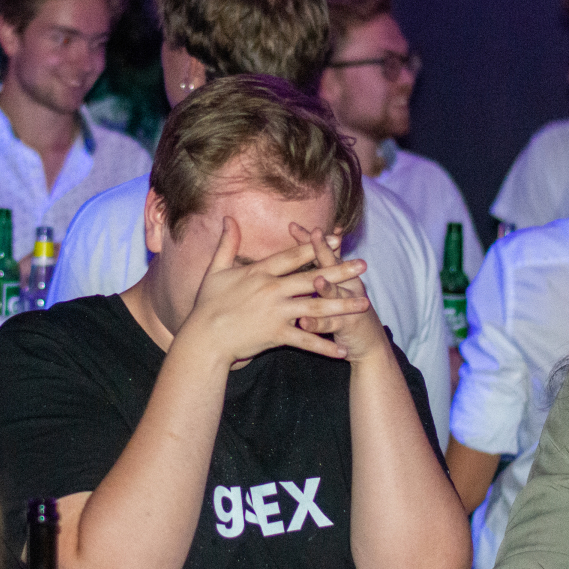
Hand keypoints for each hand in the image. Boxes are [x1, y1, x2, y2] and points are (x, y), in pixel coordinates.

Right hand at [175, 216, 370, 366]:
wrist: (204, 338)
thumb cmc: (208, 304)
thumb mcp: (215, 270)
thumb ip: (227, 244)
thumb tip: (229, 218)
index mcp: (260, 272)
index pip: (293, 255)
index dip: (316, 246)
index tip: (336, 240)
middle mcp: (272, 289)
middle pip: (312, 277)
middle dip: (340, 271)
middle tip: (363, 266)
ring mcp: (276, 312)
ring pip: (316, 307)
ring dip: (342, 305)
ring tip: (364, 304)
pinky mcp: (276, 335)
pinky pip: (305, 340)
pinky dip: (324, 346)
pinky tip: (342, 350)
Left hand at [290, 223, 386, 361]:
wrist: (368, 342)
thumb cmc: (344, 311)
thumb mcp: (336, 286)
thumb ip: (323, 267)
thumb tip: (310, 243)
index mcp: (339, 275)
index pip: (323, 253)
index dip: (310, 239)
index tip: (293, 225)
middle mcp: (347, 285)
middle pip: (333, 265)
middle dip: (323, 249)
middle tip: (314, 234)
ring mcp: (349, 305)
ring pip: (336, 295)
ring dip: (327, 287)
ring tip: (318, 280)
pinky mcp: (348, 326)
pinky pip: (331, 324)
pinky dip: (317, 325)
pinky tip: (304, 323)